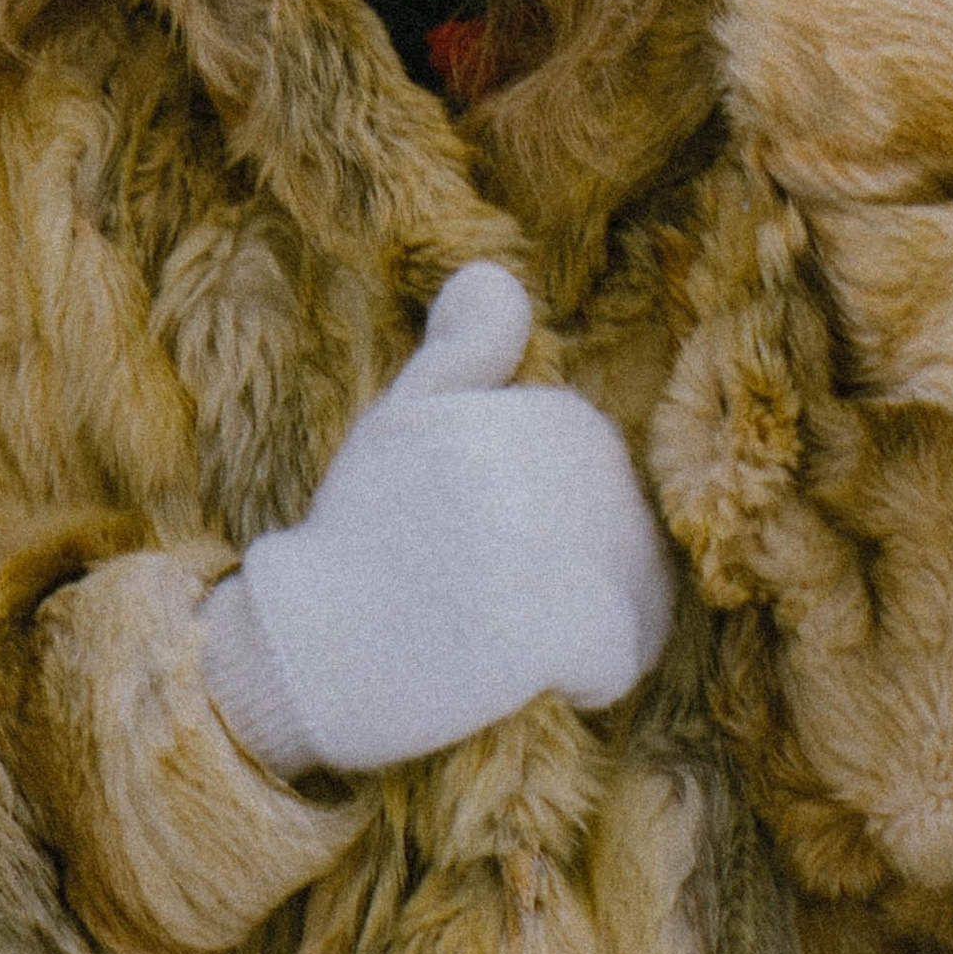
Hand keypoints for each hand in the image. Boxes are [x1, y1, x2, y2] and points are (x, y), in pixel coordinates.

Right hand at [200, 262, 673, 775]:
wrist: (314, 641)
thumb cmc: (362, 531)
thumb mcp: (406, 417)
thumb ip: (466, 351)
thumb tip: (496, 271)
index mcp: (557, 415)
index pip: (603, 488)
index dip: (544, 527)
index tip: (470, 543)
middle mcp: (582, 466)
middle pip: (630, 542)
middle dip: (575, 580)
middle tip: (481, 596)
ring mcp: (586, 543)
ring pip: (638, 601)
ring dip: (587, 632)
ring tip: (500, 636)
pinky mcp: (583, 626)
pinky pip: (623, 660)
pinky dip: (584, 681)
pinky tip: (518, 674)